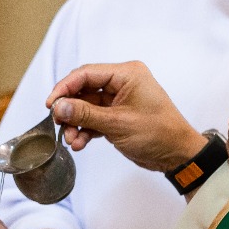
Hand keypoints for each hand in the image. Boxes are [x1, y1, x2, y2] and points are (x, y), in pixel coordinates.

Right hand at [46, 62, 204, 172]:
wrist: (177, 154)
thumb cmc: (158, 133)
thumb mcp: (118, 124)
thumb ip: (85, 114)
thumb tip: (58, 107)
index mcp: (127, 74)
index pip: (86, 74)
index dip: (65, 87)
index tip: (51, 104)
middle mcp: (122, 83)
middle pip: (84, 90)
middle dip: (70, 109)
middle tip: (58, 124)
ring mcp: (119, 100)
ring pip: (87, 107)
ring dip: (76, 123)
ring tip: (71, 139)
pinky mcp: (117, 116)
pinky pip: (94, 119)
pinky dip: (86, 130)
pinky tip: (80, 143)